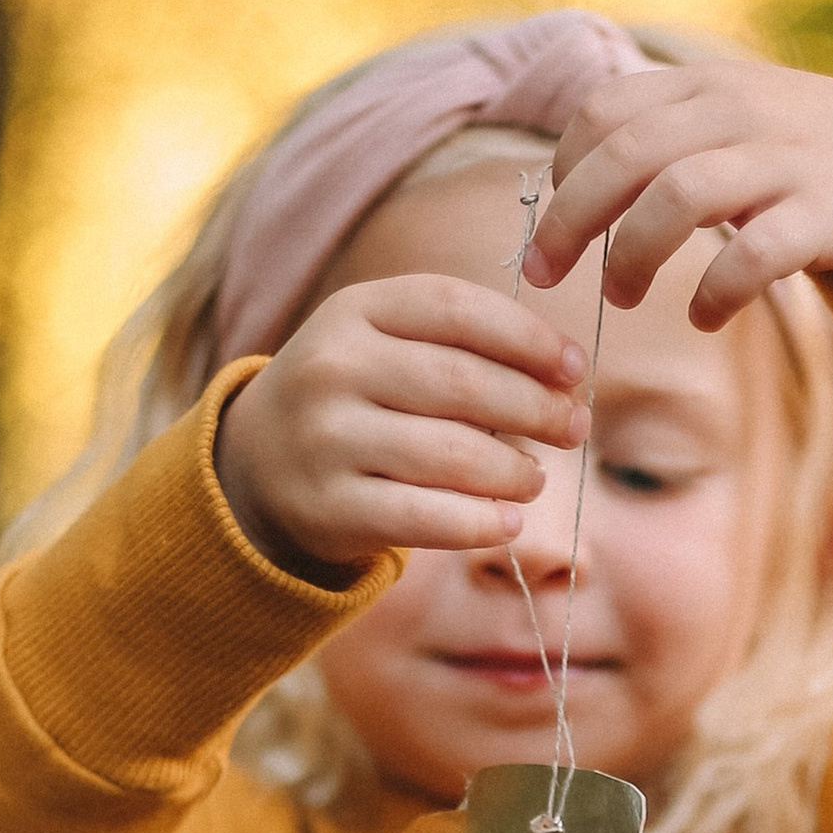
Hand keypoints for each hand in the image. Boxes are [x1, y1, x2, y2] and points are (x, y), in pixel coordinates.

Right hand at [214, 276, 586, 578]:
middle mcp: (334, 367)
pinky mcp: (329, 508)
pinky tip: (508, 521)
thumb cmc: (355, 399)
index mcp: (355, 311)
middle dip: (537, 409)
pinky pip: (426, 518)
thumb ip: (463, 344)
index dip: (529, 339)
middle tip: (573, 428)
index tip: (575, 368)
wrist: (257, 466)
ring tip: (534, 477)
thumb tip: (565, 377)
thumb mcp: (384, 345)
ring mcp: (326, 439)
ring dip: (515, 471)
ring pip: (453, 455)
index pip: (459, 310)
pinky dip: (482, 522)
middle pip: (464, 383)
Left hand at [523, 58, 832, 329]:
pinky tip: (707, 318)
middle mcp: (740, 109)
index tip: (552, 221)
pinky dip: (716, 293)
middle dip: (570, 221)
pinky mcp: (829, 212)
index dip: (563, 171)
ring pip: (679, 196)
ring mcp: (786, 157)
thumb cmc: (802, 153)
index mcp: (705, 84)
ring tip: (622, 295)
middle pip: (626, 154)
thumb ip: (660, 133)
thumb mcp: (733, 116)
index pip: (604, 110)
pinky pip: (755, 254)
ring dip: (632, 255)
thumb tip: (566, 184)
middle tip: (547, 274)